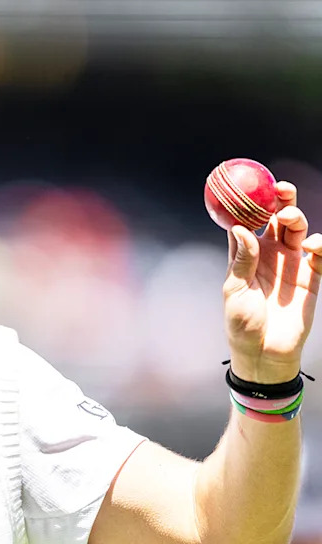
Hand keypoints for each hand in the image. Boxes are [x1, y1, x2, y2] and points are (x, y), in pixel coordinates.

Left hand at [224, 181, 321, 382]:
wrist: (264, 352)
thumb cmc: (241, 323)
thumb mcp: (234, 290)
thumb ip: (241, 260)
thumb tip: (239, 228)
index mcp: (246, 254)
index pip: (248, 222)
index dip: (250, 203)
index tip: (250, 187)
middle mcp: (270, 254)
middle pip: (277, 218)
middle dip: (280, 200)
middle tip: (280, 189)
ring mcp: (292, 264)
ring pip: (298, 230)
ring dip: (296, 217)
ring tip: (289, 218)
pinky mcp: (312, 277)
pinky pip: (321, 254)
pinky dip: (320, 244)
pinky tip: (311, 245)